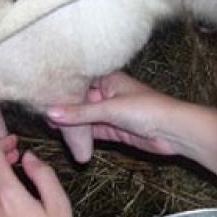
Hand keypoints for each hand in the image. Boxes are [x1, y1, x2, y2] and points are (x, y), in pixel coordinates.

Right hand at [46, 72, 184, 158]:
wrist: (174, 131)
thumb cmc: (146, 109)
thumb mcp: (109, 109)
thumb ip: (79, 113)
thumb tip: (49, 113)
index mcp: (108, 78)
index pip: (79, 81)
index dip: (62, 89)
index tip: (41, 96)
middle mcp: (108, 93)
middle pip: (80, 101)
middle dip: (64, 109)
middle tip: (42, 116)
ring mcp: (111, 112)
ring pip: (85, 118)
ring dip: (72, 124)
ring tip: (49, 128)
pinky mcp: (114, 129)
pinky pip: (93, 131)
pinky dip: (82, 135)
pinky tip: (67, 137)